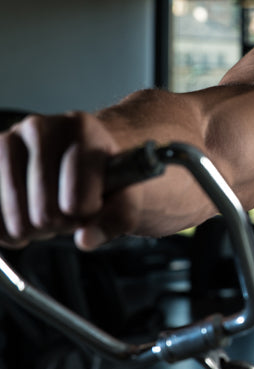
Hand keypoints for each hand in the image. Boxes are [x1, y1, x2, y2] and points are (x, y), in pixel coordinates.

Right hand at [0, 112, 134, 250]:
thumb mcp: (126, 196)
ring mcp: (5, 142)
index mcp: (81, 128)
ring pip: (15, 219)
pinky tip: (23, 220)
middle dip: (60, 224)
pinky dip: (7, 232)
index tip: (93, 203)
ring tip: (49, 212)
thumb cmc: (103, 179)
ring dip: (34, 230)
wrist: (77, 162)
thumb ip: (118, 218)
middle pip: (44, 212)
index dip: (86, 213)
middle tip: (69, 211)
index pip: (76, 199)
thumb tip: (85, 240)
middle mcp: (38, 128)